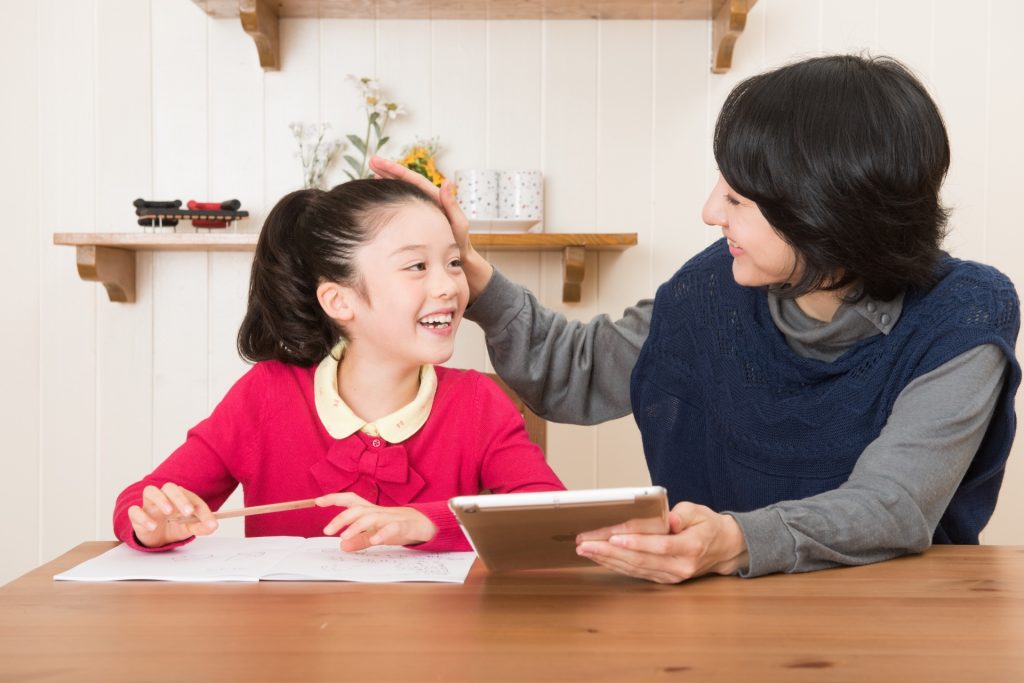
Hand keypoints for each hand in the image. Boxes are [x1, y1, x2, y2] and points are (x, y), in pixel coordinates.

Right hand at [127, 482, 217, 548]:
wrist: (156, 539)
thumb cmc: (174, 527)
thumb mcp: (189, 528)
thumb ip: (201, 526)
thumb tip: (213, 526)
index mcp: (181, 497)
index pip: (192, 497)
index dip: (202, 510)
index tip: (209, 521)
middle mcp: (165, 497)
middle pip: (170, 488)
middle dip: (180, 498)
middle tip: (188, 511)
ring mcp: (149, 504)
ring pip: (150, 491)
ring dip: (161, 499)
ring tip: (169, 512)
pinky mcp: (137, 515)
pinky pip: (135, 510)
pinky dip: (143, 517)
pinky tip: (152, 526)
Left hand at [316, 492, 436, 550]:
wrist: (422, 523)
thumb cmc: (395, 526)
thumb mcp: (374, 534)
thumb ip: (359, 540)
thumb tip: (342, 546)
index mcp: (369, 511)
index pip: (350, 500)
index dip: (334, 498)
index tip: (317, 501)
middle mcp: (377, 511)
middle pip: (357, 509)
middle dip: (341, 518)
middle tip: (327, 531)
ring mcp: (390, 518)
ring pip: (371, 517)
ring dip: (356, 526)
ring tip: (344, 537)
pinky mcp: (402, 526)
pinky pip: (392, 528)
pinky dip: (382, 533)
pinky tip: (375, 540)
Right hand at [368, 155, 492, 298]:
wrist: (459, 260)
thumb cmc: (461, 245)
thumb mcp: (459, 226)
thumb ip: (453, 206)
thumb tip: (446, 182)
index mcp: (437, 199)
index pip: (415, 180)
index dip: (397, 171)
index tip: (380, 163)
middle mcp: (428, 200)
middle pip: (406, 181)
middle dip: (389, 170)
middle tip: (372, 161)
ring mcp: (422, 209)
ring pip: (403, 191)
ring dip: (389, 181)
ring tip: (372, 174)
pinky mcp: (417, 219)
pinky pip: (402, 205)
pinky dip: (391, 198)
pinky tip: (380, 197)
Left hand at [575, 502, 749, 583]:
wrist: (723, 549)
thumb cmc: (707, 526)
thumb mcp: (699, 512)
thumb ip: (682, 514)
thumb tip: (668, 519)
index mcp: (692, 547)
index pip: (660, 545)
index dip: (636, 542)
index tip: (613, 536)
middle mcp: (680, 566)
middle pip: (641, 560)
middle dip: (610, 551)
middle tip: (586, 543)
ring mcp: (671, 576)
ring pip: (635, 568)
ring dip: (607, 559)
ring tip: (586, 549)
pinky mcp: (663, 579)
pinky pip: (636, 572)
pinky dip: (615, 565)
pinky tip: (599, 557)